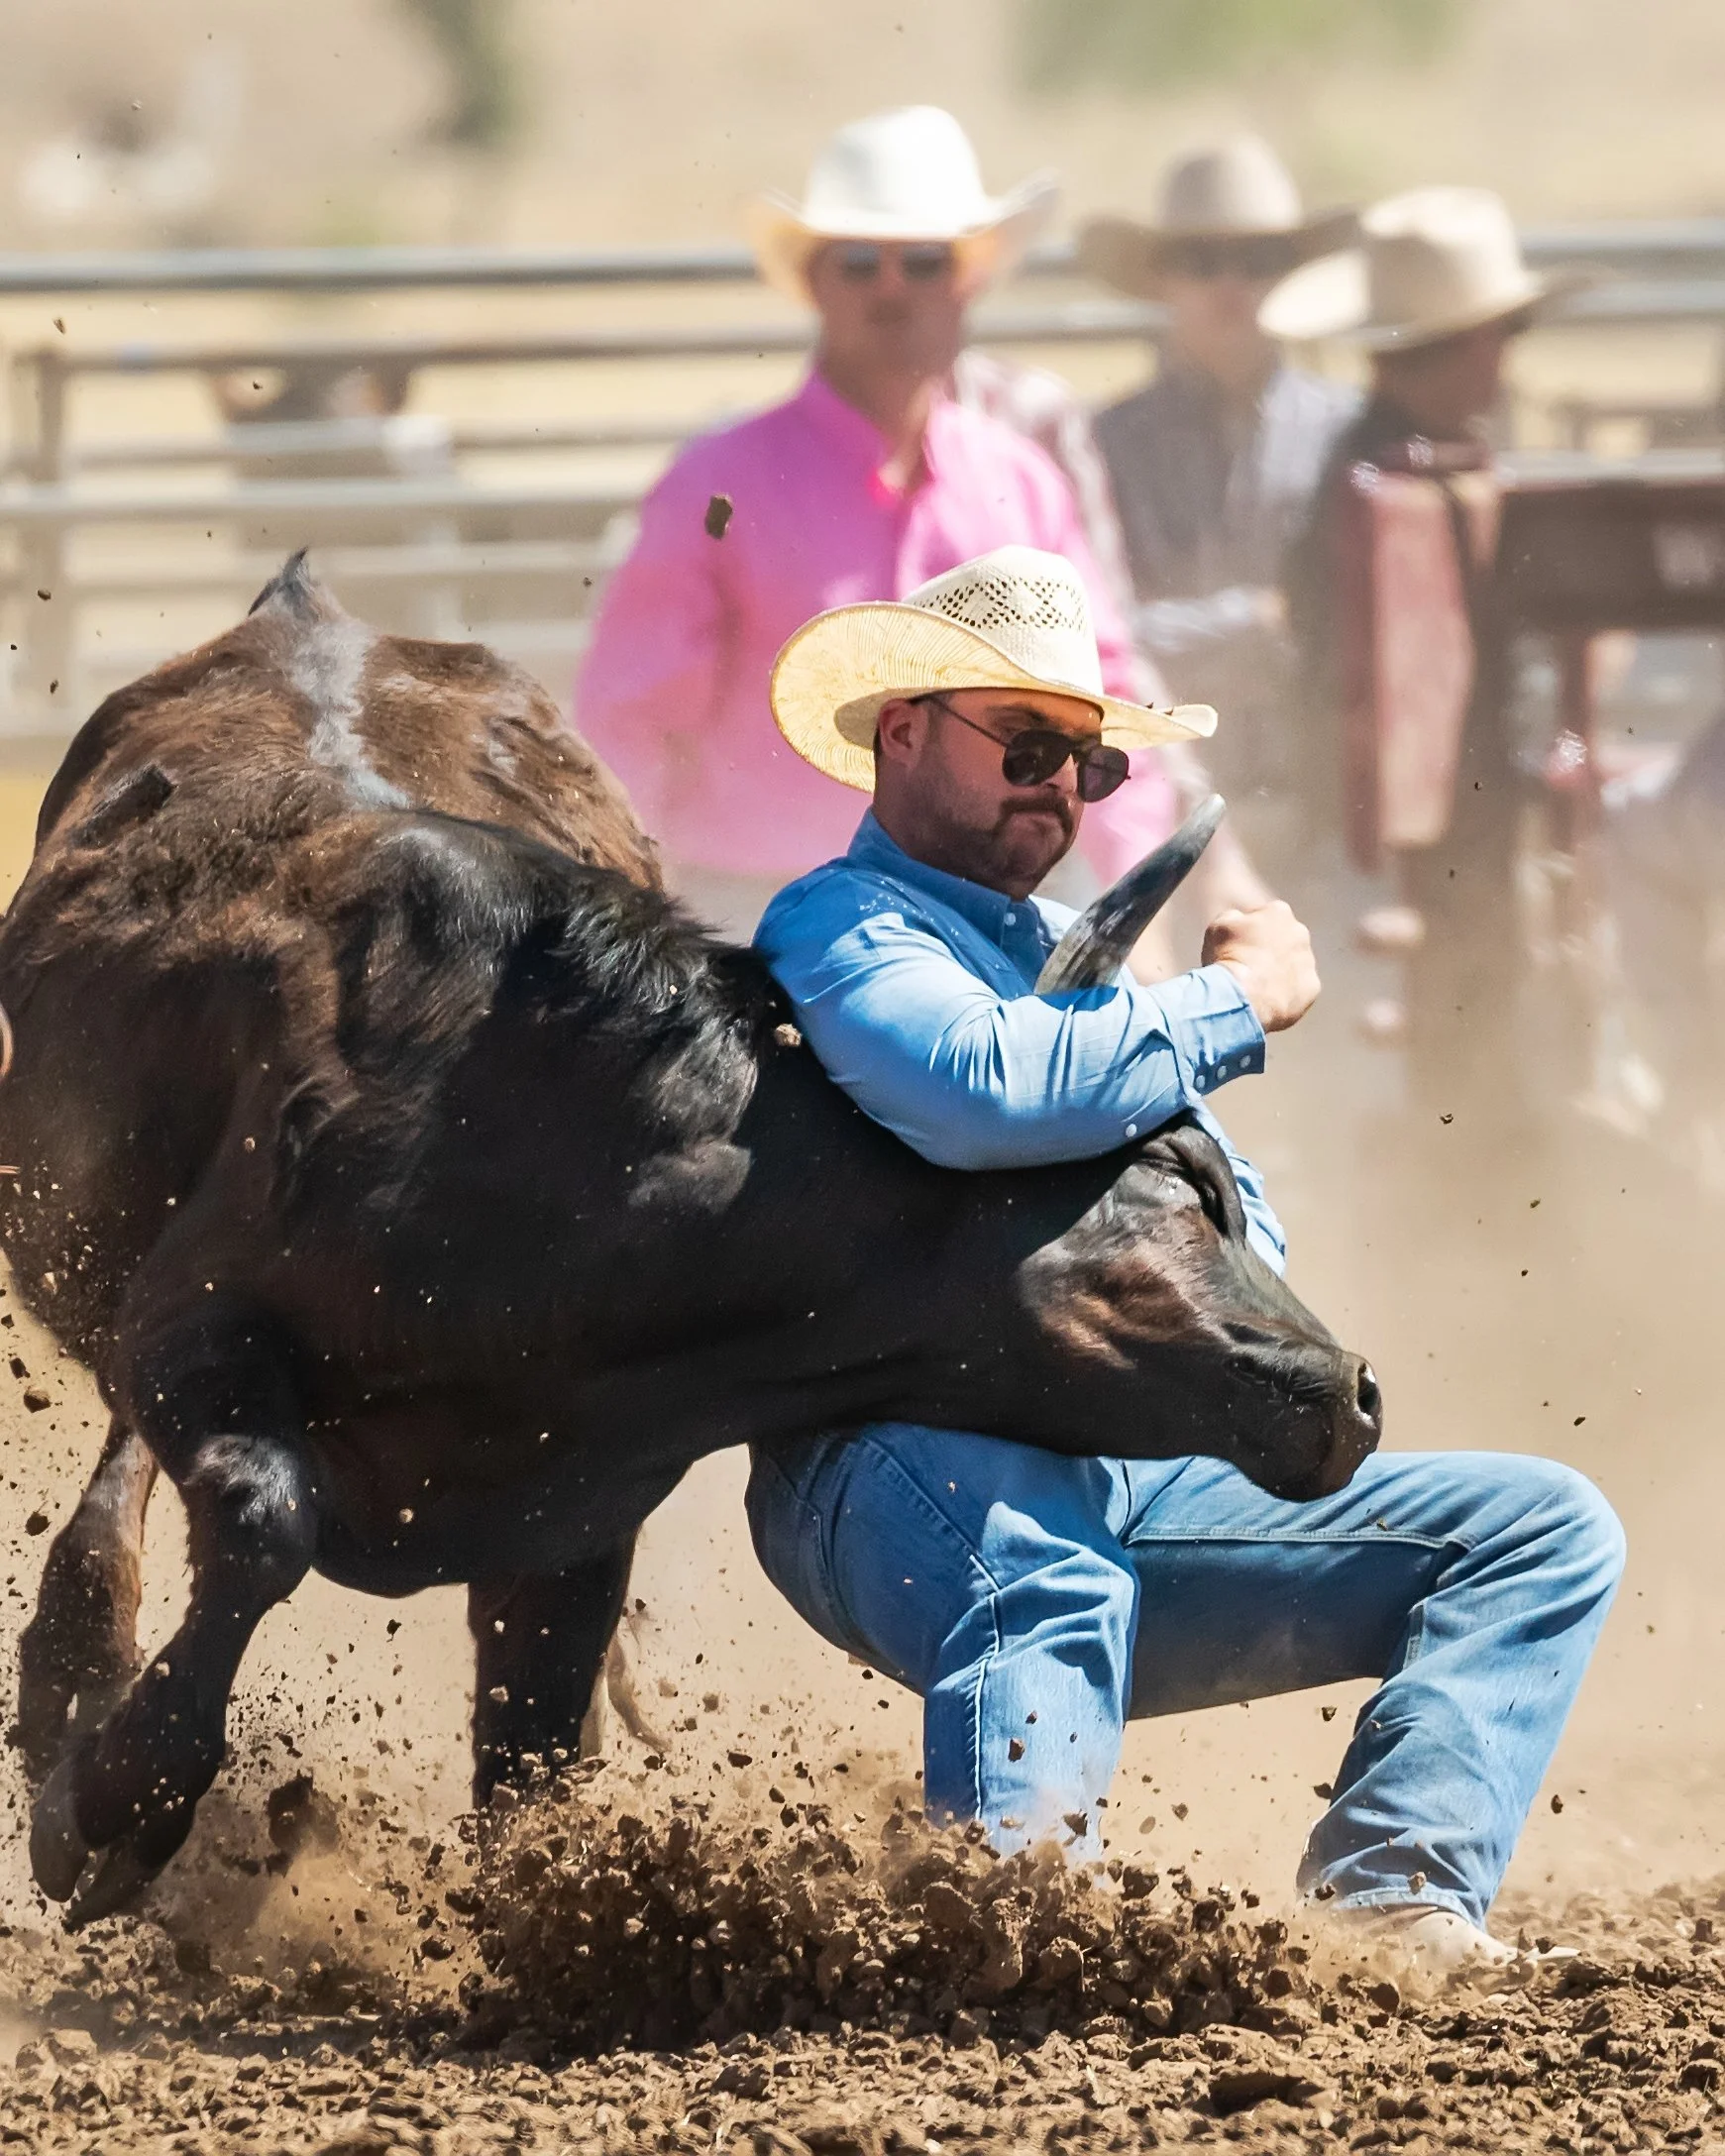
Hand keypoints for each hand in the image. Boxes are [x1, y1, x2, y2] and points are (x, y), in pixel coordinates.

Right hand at [1202, 900, 1319, 1033]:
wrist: (1244, 994)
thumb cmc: (1230, 956)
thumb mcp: (1219, 925)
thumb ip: (1234, 916)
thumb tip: (1240, 920)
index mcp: (1278, 912)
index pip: (1266, 916)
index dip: (1250, 930)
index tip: (1238, 944)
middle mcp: (1300, 932)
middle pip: (1284, 939)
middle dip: (1270, 949)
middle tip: (1249, 965)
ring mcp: (1308, 961)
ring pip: (1293, 964)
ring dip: (1279, 971)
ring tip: (1257, 986)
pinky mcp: (1312, 987)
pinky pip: (1299, 988)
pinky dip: (1286, 993)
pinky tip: (1268, 999)